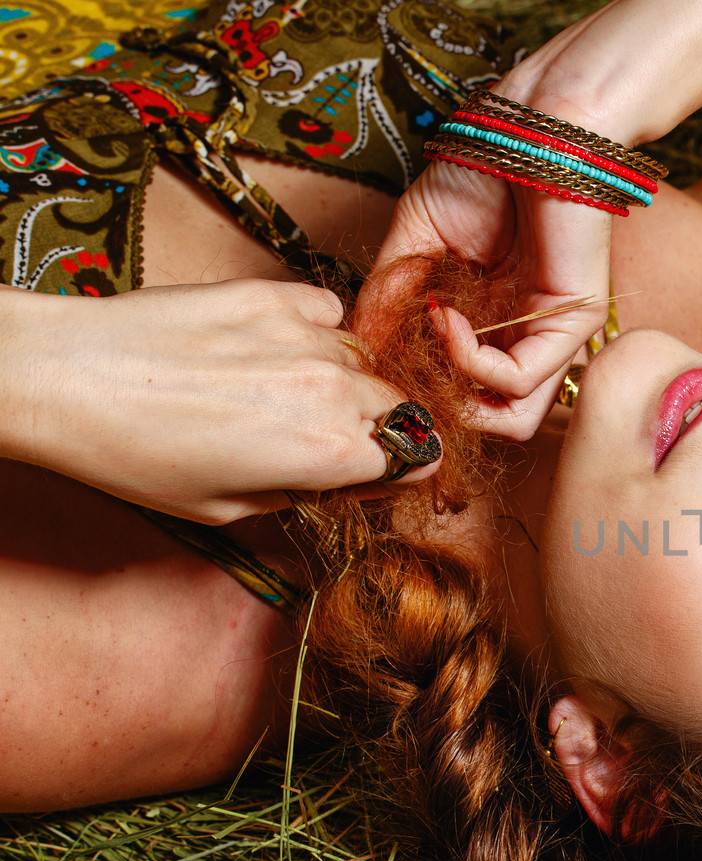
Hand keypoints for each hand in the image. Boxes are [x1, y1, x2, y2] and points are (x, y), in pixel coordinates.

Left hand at [6, 280, 435, 524]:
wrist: (66, 377)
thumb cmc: (133, 454)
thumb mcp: (225, 507)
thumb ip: (300, 492)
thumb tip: (338, 479)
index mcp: (328, 453)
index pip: (416, 457)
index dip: (395, 470)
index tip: (368, 473)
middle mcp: (331, 390)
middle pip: (399, 407)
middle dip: (375, 426)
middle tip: (322, 438)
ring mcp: (305, 335)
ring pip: (364, 359)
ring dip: (344, 378)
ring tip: (286, 391)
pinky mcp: (273, 294)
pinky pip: (329, 312)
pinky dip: (316, 330)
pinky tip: (275, 345)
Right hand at [364, 84, 617, 441]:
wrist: (531, 124)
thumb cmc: (483, 168)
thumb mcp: (417, 241)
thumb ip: (390, 298)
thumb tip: (358, 346)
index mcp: (497, 321)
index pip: (467, 393)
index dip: (421, 392)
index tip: (378, 365)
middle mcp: (528, 336)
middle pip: (492, 419)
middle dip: (438, 408)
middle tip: (403, 370)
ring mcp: (555, 334)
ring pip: (513, 418)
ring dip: (455, 391)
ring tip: (426, 336)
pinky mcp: (574, 321)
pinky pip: (518, 381)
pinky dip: (470, 360)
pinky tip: (445, 316)